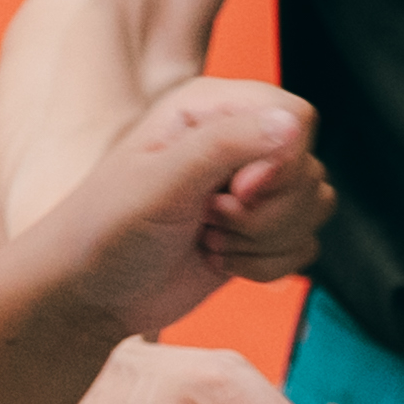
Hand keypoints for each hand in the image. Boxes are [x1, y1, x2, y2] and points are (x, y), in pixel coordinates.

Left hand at [20, 79, 333, 347]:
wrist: (89, 294)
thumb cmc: (106, 230)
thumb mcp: (159, 182)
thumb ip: (226, 145)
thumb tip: (291, 125)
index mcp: (210, 109)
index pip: (296, 118)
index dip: (280, 163)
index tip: (235, 193)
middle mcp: (236, 141)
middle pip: (309, 169)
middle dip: (265, 213)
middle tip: (209, 219)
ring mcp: (250, 189)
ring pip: (314, 209)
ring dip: (264, 241)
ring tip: (209, 239)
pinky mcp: (258, 232)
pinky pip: (304, 246)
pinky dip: (266, 265)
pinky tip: (219, 260)